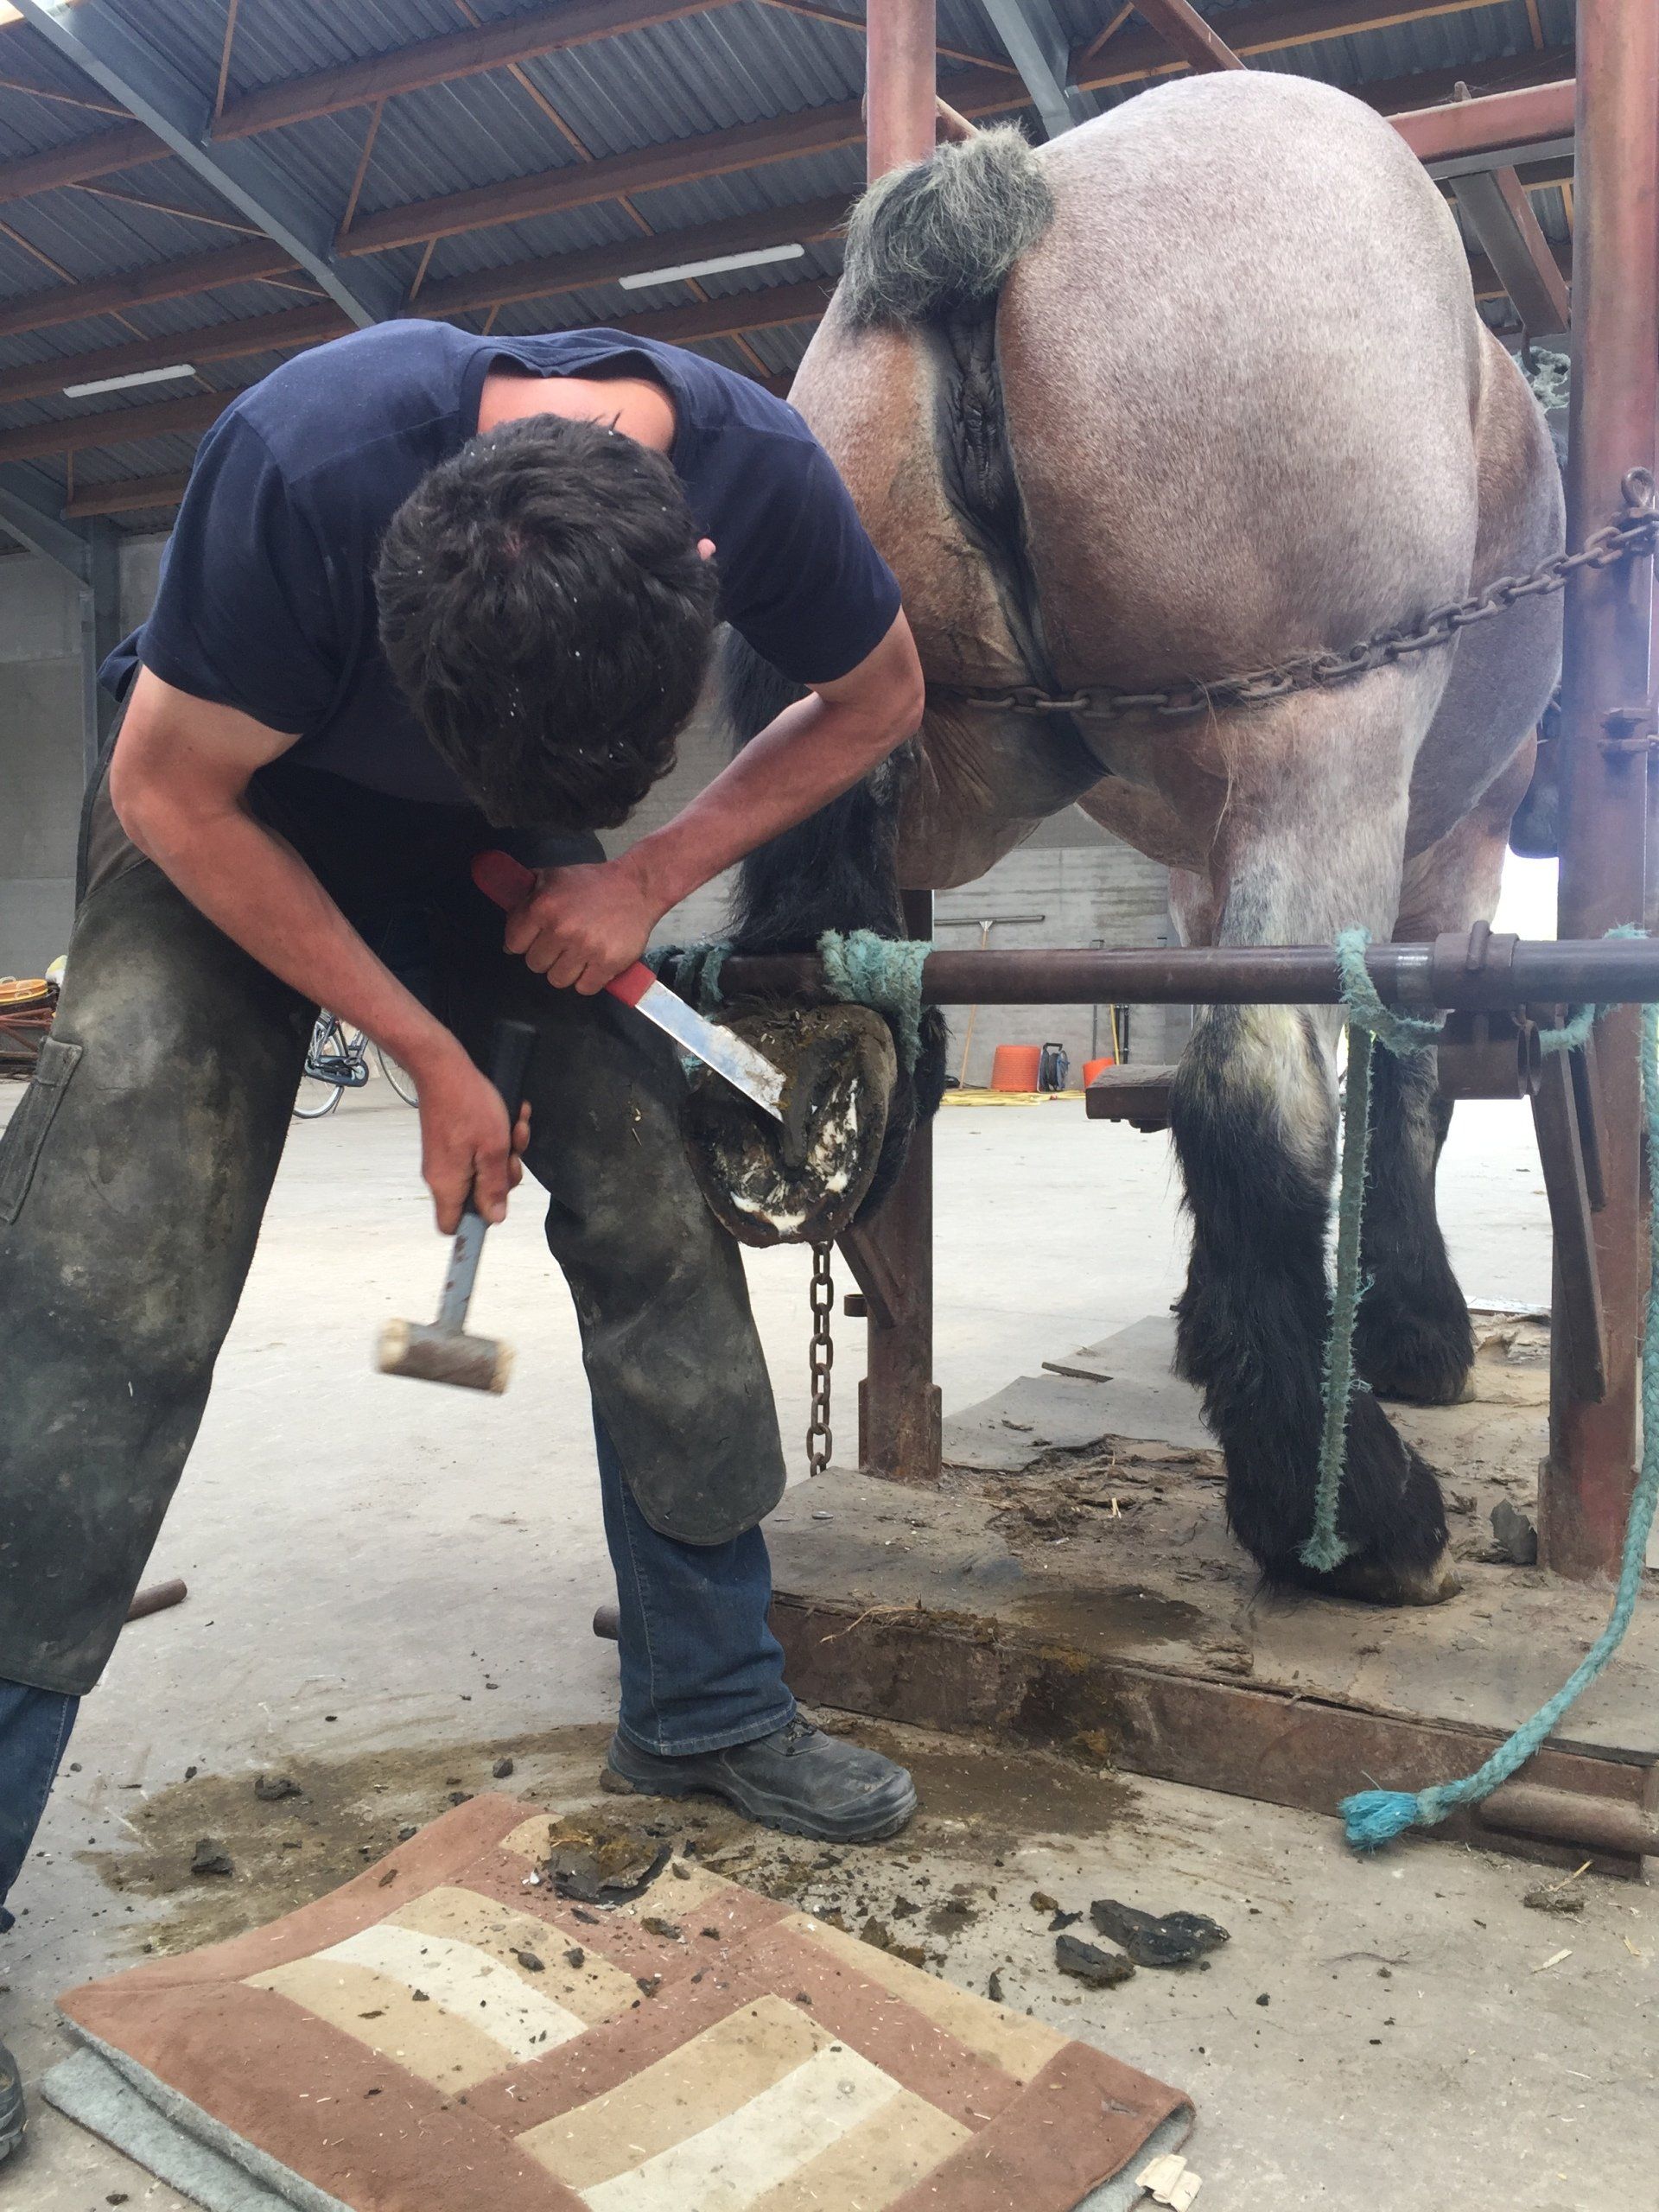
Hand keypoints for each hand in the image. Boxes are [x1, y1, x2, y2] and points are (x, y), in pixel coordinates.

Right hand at [412, 1037, 530, 1232]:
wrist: (443, 1068)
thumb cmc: (469, 1106)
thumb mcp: (493, 1150)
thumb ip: (494, 1187)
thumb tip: (494, 1219)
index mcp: (447, 1185)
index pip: (452, 1226)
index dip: (475, 1223)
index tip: (498, 1204)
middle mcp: (442, 1176)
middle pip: (476, 1197)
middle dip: (502, 1177)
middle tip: (512, 1154)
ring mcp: (445, 1158)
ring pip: (482, 1171)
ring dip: (505, 1152)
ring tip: (516, 1126)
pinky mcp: (451, 1141)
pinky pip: (478, 1151)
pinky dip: (496, 1138)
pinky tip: (511, 1117)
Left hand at [502, 855, 659, 993]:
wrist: (637, 887)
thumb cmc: (592, 883)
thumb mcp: (553, 877)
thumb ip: (526, 896)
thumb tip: (505, 916)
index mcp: (543, 907)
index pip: (513, 943)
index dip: (522, 942)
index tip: (533, 939)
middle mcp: (562, 929)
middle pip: (535, 965)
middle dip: (545, 956)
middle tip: (560, 944)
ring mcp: (586, 949)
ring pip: (557, 980)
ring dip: (565, 970)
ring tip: (576, 955)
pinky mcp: (608, 964)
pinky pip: (584, 988)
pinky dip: (587, 980)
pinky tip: (592, 964)